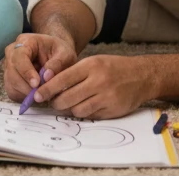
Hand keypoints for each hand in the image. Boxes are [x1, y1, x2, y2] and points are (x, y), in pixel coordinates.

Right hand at [3, 33, 77, 102]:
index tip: (37, 83)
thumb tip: (46, 77)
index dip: (26, 71)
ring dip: (26, 93)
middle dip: (27, 86)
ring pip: (11, 84)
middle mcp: (12, 53)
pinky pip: (13, 92)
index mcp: (25, 42)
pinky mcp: (10, 80)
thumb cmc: (59, 52)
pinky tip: (37, 93)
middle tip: (43, 93)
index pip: (19, 56)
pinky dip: (24, 97)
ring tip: (43, 93)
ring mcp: (9, 67)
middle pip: (12, 72)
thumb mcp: (65, 53)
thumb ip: (58, 63)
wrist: (55, 55)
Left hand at [33, 54, 149, 119]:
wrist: (141, 76)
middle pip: (67, 98)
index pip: (63, 79)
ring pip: (77, 110)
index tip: (37, 95)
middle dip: (56, 102)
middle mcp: (98, 81)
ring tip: (69, 104)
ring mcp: (106, 97)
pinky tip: (85, 106)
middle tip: (53, 102)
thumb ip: (74, 72)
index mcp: (91, 66)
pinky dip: (84, 113)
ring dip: (70, 109)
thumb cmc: (113, 67)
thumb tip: (50, 84)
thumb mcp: (94, 62)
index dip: (47, 89)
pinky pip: (90, 116)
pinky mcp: (112, 111)